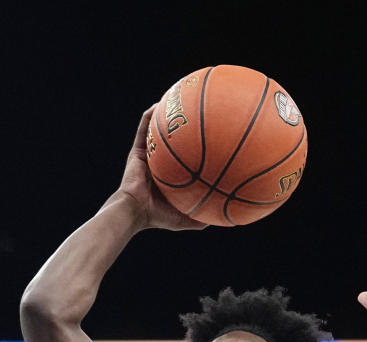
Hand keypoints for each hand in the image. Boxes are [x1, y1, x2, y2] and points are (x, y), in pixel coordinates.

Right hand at [116, 107, 206, 232]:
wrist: (134, 211)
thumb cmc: (158, 217)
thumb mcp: (188, 219)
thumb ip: (206, 216)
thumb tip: (232, 220)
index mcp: (172, 176)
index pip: (188, 158)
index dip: (200, 147)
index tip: (215, 136)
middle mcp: (161, 163)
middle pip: (176, 139)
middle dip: (185, 125)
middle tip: (201, 112)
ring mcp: (149, 155)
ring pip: (159, 130)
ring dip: (166, 114)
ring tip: (179, 97)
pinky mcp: (137, 151)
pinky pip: (143, 128)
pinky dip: (150, 115)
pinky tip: (160, 104)